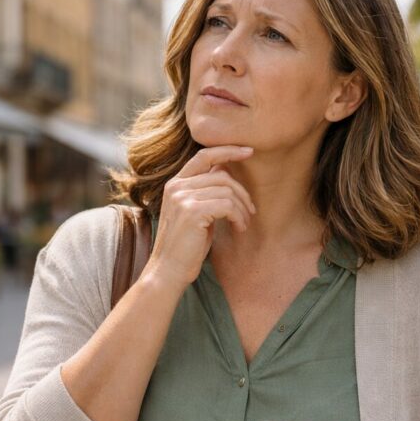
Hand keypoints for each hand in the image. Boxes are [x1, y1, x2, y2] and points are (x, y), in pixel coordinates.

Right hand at [142, 145, 256, 289]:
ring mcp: (182, 198)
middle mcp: (176, 187)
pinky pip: (227, 205)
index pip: (203, 156)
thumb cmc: (185, 245)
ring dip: (242, 209)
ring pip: (227, 191)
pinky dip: (239, 217)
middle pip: (222, 176)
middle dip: (242, 193)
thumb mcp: (195, 213)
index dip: (227, 150)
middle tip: (251, 211)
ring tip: (243, 224)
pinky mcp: (192, 212)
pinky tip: (239, 229)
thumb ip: (205, 191)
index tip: (249, 151)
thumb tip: (224, 170)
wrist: (168, 271)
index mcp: (175, 184)